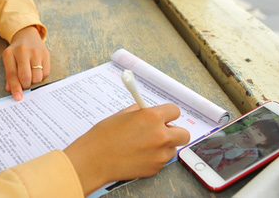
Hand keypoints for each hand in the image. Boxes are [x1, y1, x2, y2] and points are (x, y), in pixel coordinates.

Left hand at [2, 26, 49, 100]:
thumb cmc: (16, 53)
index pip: (12, 74)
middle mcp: (22, 51)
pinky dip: (42, 76)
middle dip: (26, 85)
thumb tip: (10, 90)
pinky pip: (46, 73)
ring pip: (37, 77)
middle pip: (25, 76)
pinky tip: (38, 70)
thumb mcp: (9, 61)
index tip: (18, 98)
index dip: (15, 88)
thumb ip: (9, 76)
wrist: (27, 36)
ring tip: (31, 75)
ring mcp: (35, 51)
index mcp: (9, 53)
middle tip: (25, 84)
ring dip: (34, 81)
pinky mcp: (46, 53)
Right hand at [64, 104, 190, 194]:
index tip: (164, 115)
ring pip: (172, 148)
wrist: (94, 159)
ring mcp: (159, 154)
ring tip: (144, 144)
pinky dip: (154, 157)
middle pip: (184, 133)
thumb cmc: (104, 136)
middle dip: (174, 131)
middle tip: (161, 130)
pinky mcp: (155, 168)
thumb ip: (140, 112)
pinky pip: (161, 160)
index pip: (175, 111)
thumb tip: (148, 111)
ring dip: (163, 145)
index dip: (168, 113)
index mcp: (152, 117)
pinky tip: (138, 154)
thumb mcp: (122, 115)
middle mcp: (160, 136)